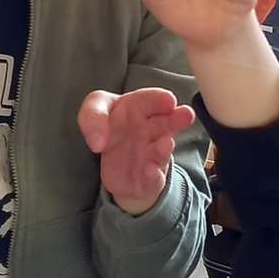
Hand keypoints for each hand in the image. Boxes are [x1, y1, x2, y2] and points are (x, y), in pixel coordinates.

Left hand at [78, 87, 195, 213]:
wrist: (117, 168)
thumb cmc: (111, 130)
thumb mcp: (94, 113)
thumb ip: (92, 117)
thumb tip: (97, 140)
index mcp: (140, 108)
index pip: (151, 99)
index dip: (160, 99)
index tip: (168, 100)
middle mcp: (152, 130)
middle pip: (166, 123)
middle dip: (176, 119)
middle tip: (186, 114)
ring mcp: (153, 154)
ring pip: (162, 150)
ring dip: (164, 147)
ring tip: (166, 144)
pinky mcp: (150, 178)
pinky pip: (154, 177)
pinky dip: (153, 175)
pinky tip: (150, 171)